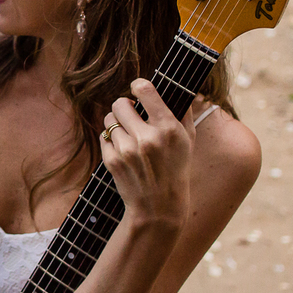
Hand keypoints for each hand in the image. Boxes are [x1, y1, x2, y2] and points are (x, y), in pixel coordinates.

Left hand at [100, 79, 194, 225]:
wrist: (159, 206)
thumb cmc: (176, 169)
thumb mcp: (188, 141)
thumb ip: (182, 113)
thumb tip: (175, 88)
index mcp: (168, 129)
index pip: (146, 91)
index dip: (138, 86)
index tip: (137, 88)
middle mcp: (146, 138)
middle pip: (120, 104)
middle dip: (124, 106)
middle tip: (130, 113)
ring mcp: (127, 150)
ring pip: (109, 119)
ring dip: (116, 123)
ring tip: (127, 133)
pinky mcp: (112, 161)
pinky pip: (104, 137)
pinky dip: (110, 140)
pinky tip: (123, 150)